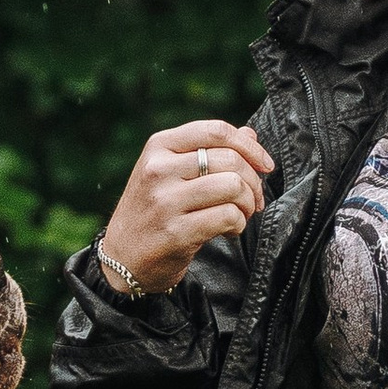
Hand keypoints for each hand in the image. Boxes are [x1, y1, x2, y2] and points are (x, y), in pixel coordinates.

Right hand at [97, 116, 273, 292]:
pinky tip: (229, 231)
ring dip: (247, 204)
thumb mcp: (171, 172)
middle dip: (253, 182)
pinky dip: (238, 224)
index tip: (265, 165)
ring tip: (240, 215)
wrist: (122, 258)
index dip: (250, 146)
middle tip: (253, 200)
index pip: (216, 130)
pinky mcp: (175, 232)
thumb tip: (249, 133)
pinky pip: (227, 217)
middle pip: (230, 160)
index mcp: (159, 146)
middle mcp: (159, 169)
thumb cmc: (153, 211)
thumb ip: (208, 150)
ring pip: (232, 187)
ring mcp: (165, 201)